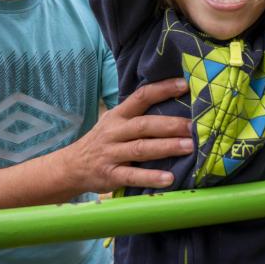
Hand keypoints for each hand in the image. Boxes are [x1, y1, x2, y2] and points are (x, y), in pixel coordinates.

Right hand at [61, 78, 192, 193]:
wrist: (71, 167)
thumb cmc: (102, 141)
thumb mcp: (114, 122)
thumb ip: (137, 114)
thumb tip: (172, 103)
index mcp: (118, 115)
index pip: (141, 97)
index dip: (162, 89)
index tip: (183, 84)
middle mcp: (115, 132)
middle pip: (144, 125)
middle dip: (170, 125)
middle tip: (193, 126)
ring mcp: (111, 154)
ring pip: (141, 149)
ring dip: (167, 147)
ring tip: (189, 147)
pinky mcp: (110, 175)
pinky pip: (132, 176)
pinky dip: (151, 178)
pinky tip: (170, 179)